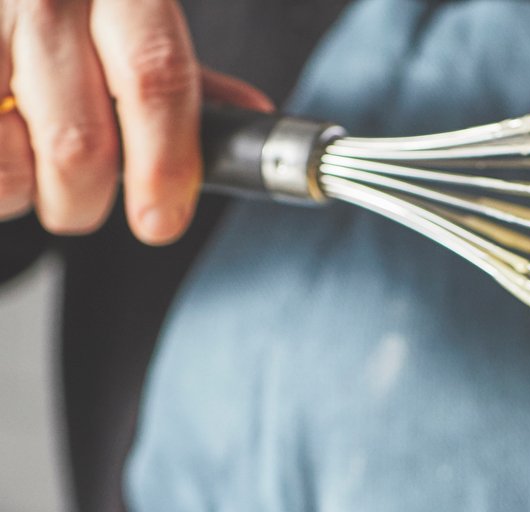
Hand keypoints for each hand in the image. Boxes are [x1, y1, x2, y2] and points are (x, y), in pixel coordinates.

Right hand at [0, 0, 269, 244]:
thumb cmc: (63, 1)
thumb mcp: (127, 11)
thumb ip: (174, 70)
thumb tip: (253, 119)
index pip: (157, 81)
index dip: (166, 166)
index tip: (161, 220)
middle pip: (78, 144)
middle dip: (85, 202)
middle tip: (83, 204)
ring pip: (11, 164)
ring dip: (28, 192)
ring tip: (26, 165)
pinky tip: (1, 144)